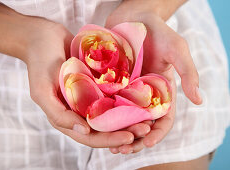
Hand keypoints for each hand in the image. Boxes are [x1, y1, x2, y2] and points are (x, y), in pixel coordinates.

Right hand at [24, 20, 135, 147]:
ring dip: (129, 117)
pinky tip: (140, 99)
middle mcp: (79, 110)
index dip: (109, 139)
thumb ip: (58, 114)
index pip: (90, 136)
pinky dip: (125, 99)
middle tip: (145, 128)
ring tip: (149, 117)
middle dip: (124, 130)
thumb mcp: (42, 90)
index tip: (130, 137)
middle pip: (105, 127)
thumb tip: (84, 130)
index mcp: (66, 116)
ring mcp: (88, 96)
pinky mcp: (95, 83)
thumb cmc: (38, 62)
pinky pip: (112, 94)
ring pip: (111, 113)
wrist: (43, 36)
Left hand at [106, 4, 201, 153]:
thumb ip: (188, 73)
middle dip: (133, 139)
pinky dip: (102, 115)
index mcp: (161, 91)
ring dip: (117, 133)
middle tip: (123, 149)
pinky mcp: (109, 82)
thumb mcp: (177, 49)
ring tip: (109, 144)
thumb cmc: (158, 31)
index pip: (162, 119)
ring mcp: (125, 90)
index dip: (156, 134)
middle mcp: (143, 94)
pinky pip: (105, 102)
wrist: (134, 15)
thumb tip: (200, 100)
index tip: (146, 142)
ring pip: (122, 118)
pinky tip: (95, 123)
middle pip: (140, 124)